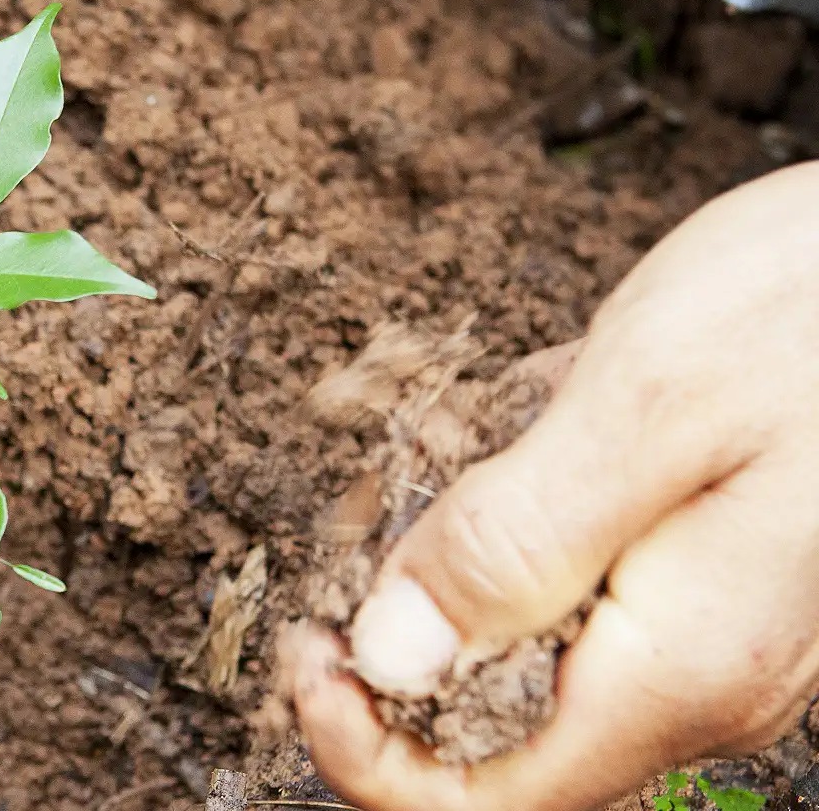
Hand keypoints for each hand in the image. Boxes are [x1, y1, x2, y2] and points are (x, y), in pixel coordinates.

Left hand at [292, 161, 818, 810]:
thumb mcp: (645, 406)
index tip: (306, 642)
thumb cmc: (808, 314)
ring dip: (435, 558)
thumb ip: (515, 540)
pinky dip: (495, 514)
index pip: (488, 801)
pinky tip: (482, 432)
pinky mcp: (691, 561)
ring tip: (408, 457)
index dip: (368, 748)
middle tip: (348, 517)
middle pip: (486, 723)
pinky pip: (560, 576)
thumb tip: (390, 657)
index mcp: (676, 667)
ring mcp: (696, 624)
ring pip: (515, 640)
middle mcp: (691, 676)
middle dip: (389, 632)